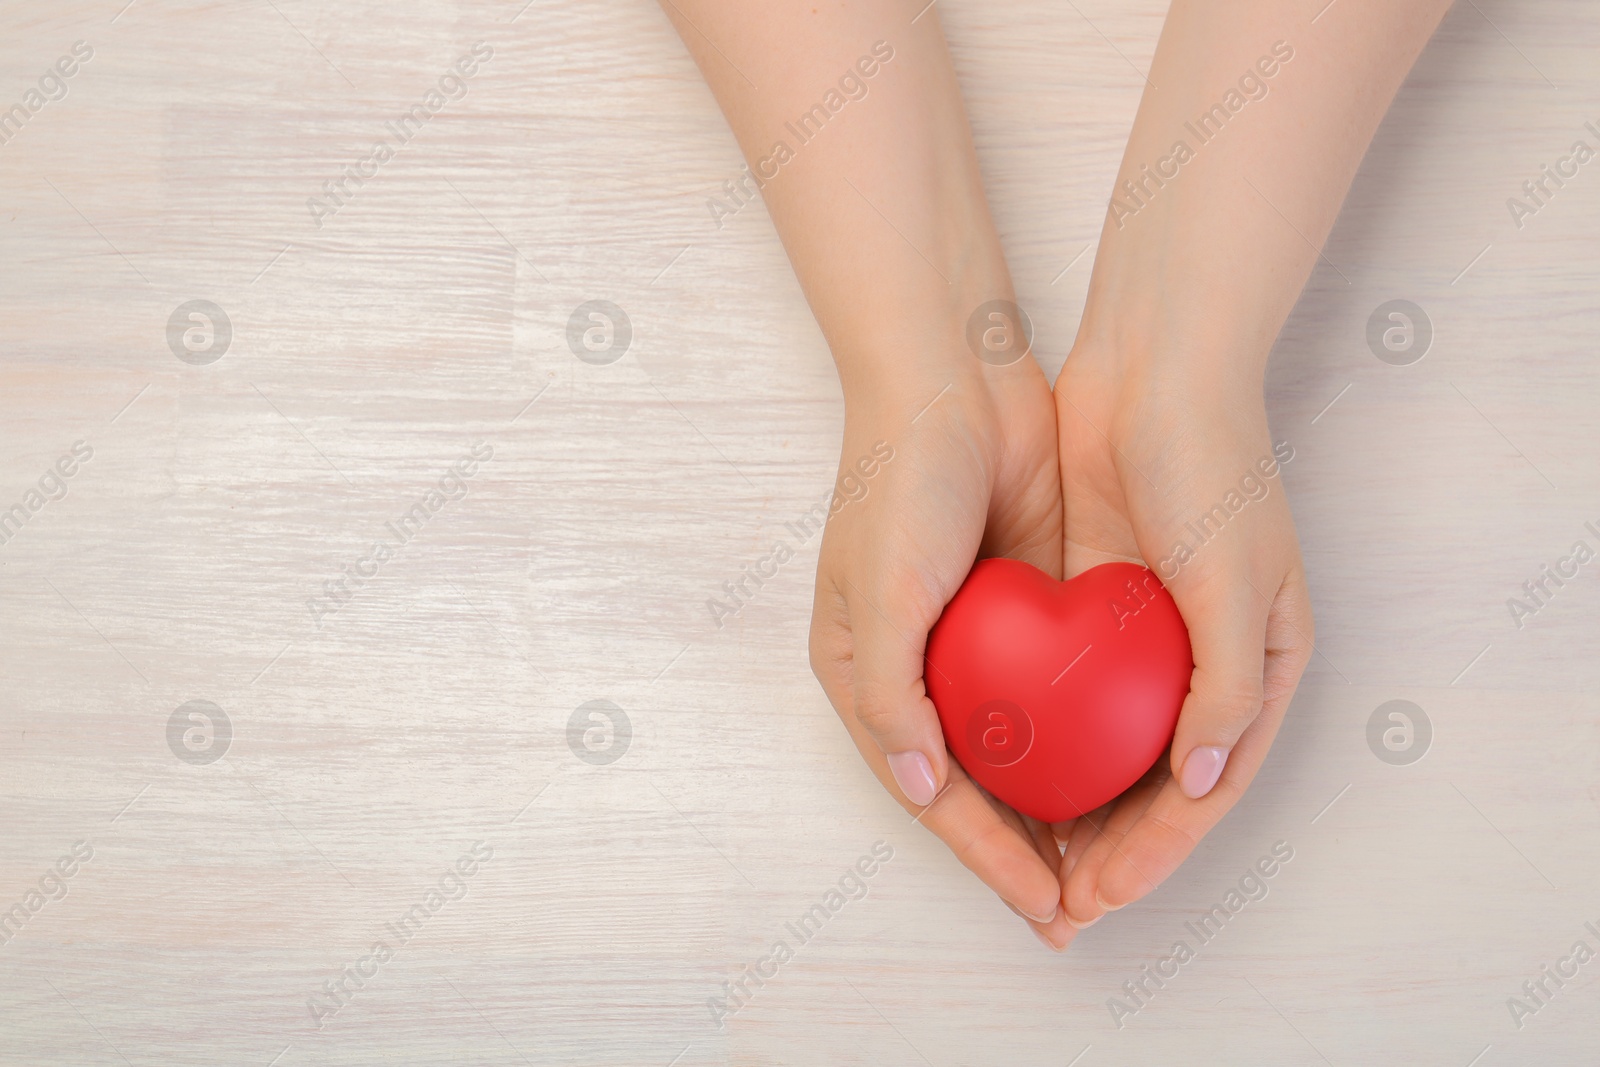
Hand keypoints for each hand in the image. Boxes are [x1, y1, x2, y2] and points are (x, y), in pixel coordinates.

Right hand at [808, 358, 1080, 949]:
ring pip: (1025, 750)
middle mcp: (919, 669)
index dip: (987, 857)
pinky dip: (1084, 740)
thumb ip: (890, 696)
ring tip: (1111, 866)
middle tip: (1081, 912)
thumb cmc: (895, 482)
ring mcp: (975, 640)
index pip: (933, 793)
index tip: (1045, 906)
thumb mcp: (878, 592)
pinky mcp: (1024, 607)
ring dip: (1060, 808)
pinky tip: (1129, 775)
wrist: (951, 379)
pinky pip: (1058, 691)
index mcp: (868, 675)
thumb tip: (924, 788)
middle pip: (978, 786)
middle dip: (1025, 853)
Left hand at [1049, 344, 1313, 929]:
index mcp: (1258, 669)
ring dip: (1073, 809)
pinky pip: (1069, 696)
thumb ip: (1226, 686)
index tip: (1099, 898)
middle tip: (1054, 906)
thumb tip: (1201, 783)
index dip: (1154, 854)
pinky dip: (1046, 742)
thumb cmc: (1211, 468)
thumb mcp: (1234, 576)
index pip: (1203, 791)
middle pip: (1154, 787)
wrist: (1153, 372)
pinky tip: (1005, 775)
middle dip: (1109, 851)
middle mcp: (1204, 666)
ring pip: (1106, 752)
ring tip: (1026, 861)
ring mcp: (1146, 641)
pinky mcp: (1097, 610)